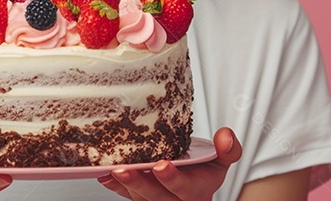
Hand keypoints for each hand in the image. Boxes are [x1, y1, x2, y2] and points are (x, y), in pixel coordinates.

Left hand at [97, 127, 241, 200]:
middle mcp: (174, 199)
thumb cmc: (204, 168)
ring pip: (138, 196)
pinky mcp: (140, 196)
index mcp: (197, 192)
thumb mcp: (221, 159)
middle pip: (156, 196)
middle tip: (125, 169)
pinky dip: (114, 185)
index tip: (161, 165)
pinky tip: (104, 174)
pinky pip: (125, 194)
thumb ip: (227, 149)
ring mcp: (156, 200)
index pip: (185, 190)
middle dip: (139, 183)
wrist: (193, 176)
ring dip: (124, 183)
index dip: (172, 179)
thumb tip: (225, 136)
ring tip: (112, 168)